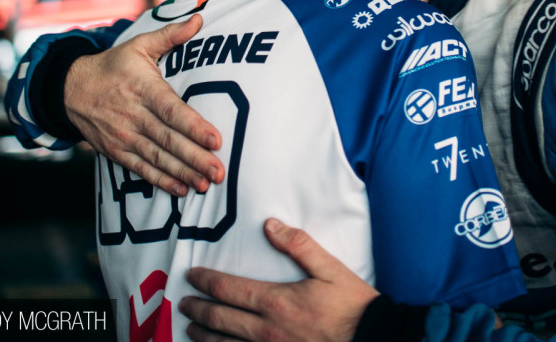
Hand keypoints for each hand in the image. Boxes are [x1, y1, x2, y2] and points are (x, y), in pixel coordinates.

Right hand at [64, 15, 224, 196]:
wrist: (70, 89)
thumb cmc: (113, 66)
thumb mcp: (139, 45)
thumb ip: (171, 35)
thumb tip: (198, 18)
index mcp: (143, 89)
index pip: (172, 111)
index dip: (194, 126)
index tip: (216, 139)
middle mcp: (134, 115)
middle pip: (168, 140)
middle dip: (195, 158)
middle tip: (219, 172)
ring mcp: (124, 136)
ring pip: (157, 158)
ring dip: (183, 173)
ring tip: (206, 185)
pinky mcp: (116, 151)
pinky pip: (141, 169)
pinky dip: (161, 181)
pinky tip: (181, 189)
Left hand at [181, 219, 378, 341]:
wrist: (372, 341)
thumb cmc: (352, 306)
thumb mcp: (330, 269)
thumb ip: (298, 245)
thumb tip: (270, 225)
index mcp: (276, 302)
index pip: (227, 289)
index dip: (204, 281)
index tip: (190, 276)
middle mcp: (265, 330)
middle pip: (218, 319)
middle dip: (196, 310)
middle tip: (183, 303)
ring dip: (203, 337)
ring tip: (190, 330)